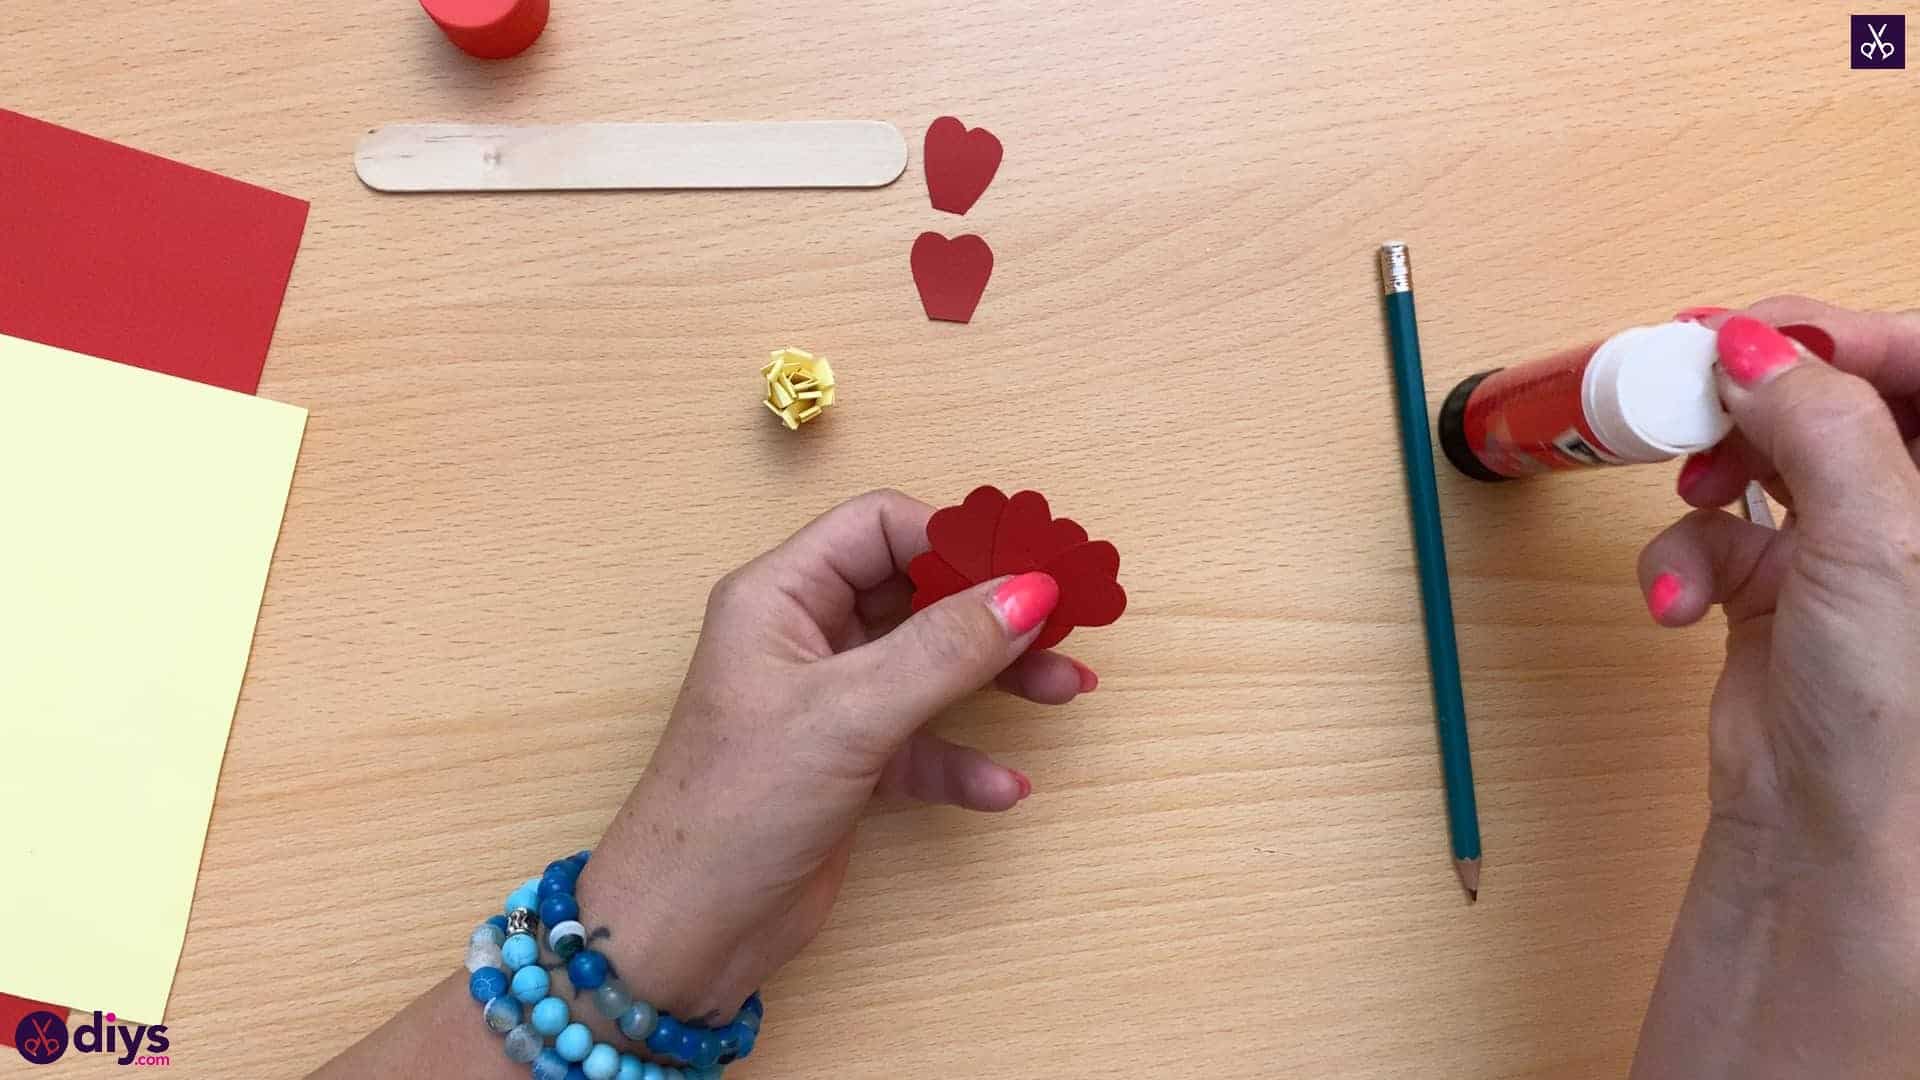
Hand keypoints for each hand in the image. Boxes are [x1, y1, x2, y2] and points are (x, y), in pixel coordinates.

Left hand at [574, 489, 1095, 1023]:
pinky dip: (966, 759)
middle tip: (1069, 618)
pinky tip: (1001, 787)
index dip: (957, 538)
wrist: (685, 933)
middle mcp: (803, 638)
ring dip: (999, 677)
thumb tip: (1031, 592)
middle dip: (993, 607)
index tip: (1032, 566)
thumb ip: (944, 650)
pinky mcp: (847, 765)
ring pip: (931, 666)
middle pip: (916, 591)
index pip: (880, 528)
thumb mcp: (848, 715)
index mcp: (779, 597)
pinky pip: (925, 743)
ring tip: (1067, 689)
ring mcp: (827, 703)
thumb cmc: (734, 808)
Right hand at [1633, 300, 1919, 1076]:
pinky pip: (1721, 536)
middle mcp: (1918, 515)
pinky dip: (1683, 557)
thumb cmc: (1895, 713)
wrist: (1830, 838)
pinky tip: (1677, 596)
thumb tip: (1749, 343)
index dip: (1842, 335)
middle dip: (1761, 397)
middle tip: (1696, 385)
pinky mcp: (1783, 595)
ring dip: (1713, 472)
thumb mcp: (1874, 536)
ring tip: (1689, 489)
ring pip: (1770, 459)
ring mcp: (1854, 553)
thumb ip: (1817, 418)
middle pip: (1841, 401)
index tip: (1758, 330)